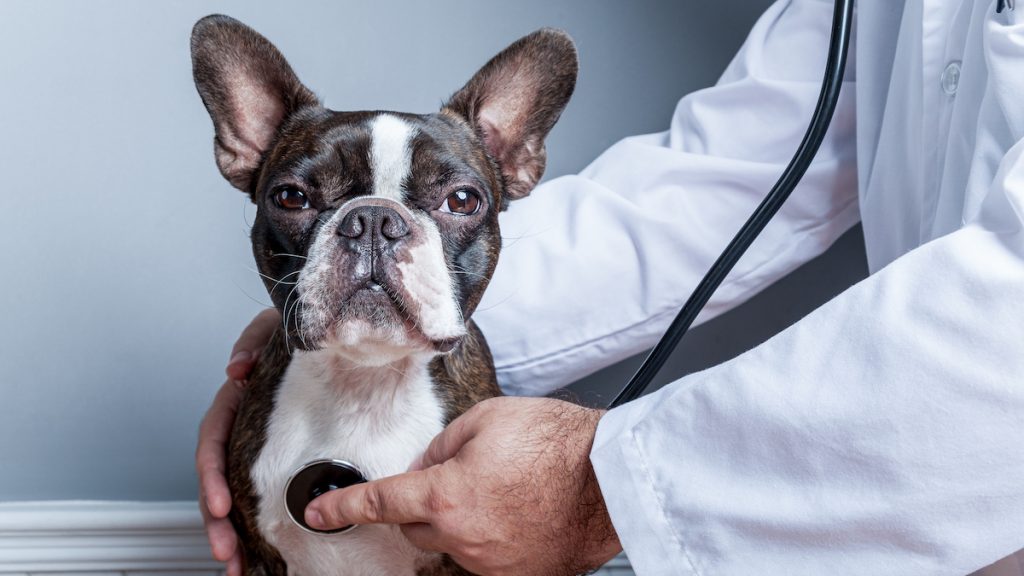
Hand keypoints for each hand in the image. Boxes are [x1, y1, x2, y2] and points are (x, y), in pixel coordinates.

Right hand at [197, 308, 280, 575]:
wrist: (339, 334)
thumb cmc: (304, 334)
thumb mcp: (277, 328)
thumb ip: (254, 340)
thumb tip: (237, 370)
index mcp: (236, 399)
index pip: (213, 439)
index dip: (212, 474)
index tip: (223, 505)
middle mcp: (241, 426)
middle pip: (217, 479)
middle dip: (216, 520)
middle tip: (226, 551)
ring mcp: (256, 445)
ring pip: (233, 494)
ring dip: (229, 533)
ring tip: (236, 565)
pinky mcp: (279, 459)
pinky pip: (260, 495)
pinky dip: (254, 526)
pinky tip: (256, 554)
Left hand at [304, 397, 621, 575]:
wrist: (610, 478)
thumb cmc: (557, 444)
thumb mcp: (487, 420)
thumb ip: (442, 445)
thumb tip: (426, 465)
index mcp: (446, 496)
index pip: (379, 502)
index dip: (342, 507)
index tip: (317, 512)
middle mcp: (462, 538)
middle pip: (416, 527)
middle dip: (424, 504)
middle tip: (461, 474)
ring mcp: (491, 564)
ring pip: (453, 543)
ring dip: (462, 520)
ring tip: (503, 490)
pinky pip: (486, 557)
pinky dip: (491, 537)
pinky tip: (517, 512)